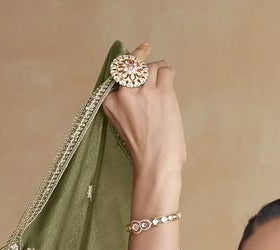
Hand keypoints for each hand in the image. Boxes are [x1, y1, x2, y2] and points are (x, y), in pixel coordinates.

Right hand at [102, 41, 185, 173]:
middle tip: (148, 54)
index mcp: (110, 102)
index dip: (127, 67)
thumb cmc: (141, 152)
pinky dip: (169, 71)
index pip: (117, 74)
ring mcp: (144, 92)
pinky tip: (170, 75)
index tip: (133, 58)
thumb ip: (125, 105)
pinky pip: (166, 70)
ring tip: (164, 75)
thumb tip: (139, 83)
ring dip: (159, 69)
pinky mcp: (162, 93)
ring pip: (151, 67)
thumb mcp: (121, 126)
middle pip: (134, 65)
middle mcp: (124, 94)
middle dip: (143, 63)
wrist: (155, 166)